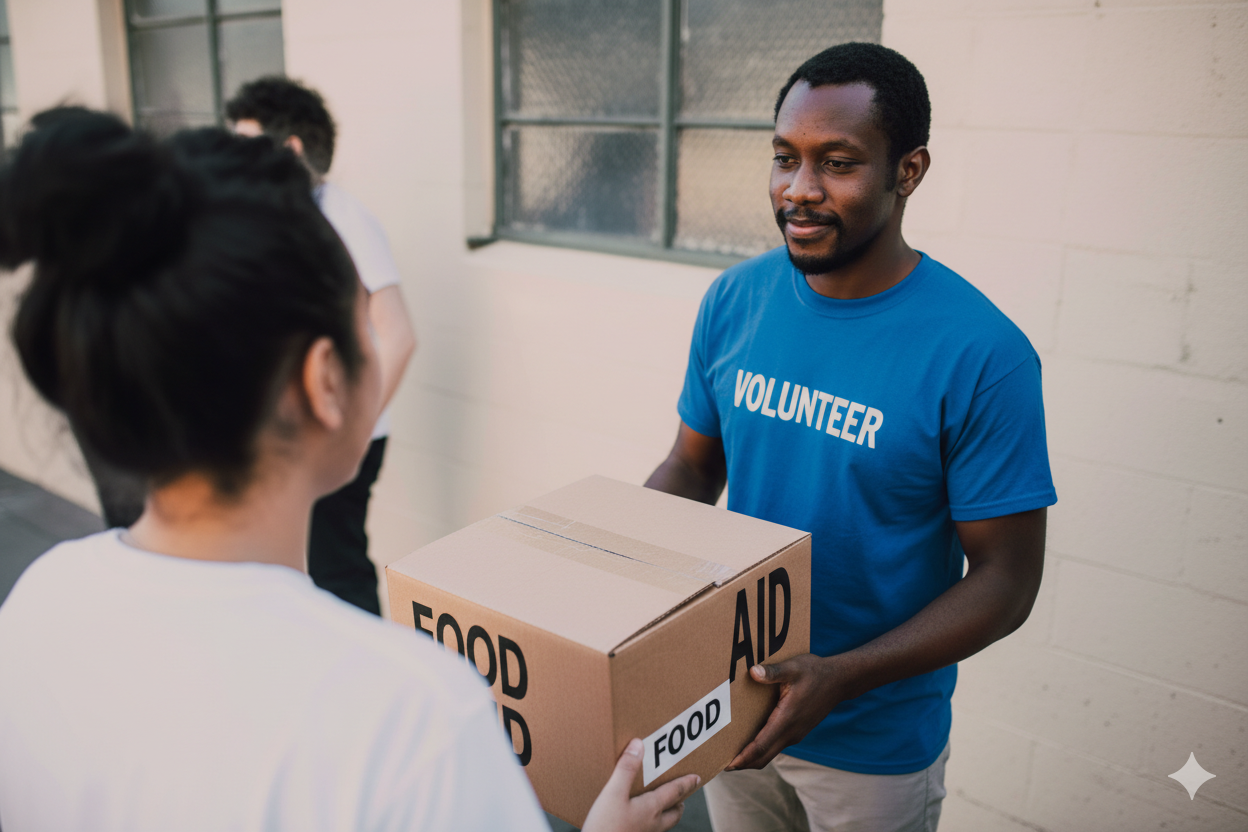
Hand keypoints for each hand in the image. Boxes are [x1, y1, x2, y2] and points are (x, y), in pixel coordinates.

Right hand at [581, 738, 700, 831]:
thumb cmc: (605, 826)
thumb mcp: (613, 793)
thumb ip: (626, 769)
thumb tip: (639, 745)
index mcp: (651, 809)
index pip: (675, 792)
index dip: (686, 783)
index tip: (697, 777)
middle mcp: (652, 824)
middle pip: (674, 813)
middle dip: (679, 802)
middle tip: (682, 794)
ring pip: (663, 824)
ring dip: (667, 813)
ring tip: (662, 804)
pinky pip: (650, 830)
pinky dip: (652, 821)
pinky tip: (638, 818)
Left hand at [727, 653, 842, 770]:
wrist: (840, 681)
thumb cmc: (815, 673)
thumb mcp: (794, 667)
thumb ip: (773, 671)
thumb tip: (753, 672)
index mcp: (787, 720)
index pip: (761, 745)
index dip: (743, 757)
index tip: (727, 764)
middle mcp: (791, 732)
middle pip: (763, 756)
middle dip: (743, 763)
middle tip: (720, 763)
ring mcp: (795, 733)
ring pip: (769, 753)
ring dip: (751, 757)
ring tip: (731, 753)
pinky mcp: (797, 731)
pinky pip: (776, 745)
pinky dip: (761, 749)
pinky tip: (750, 739)